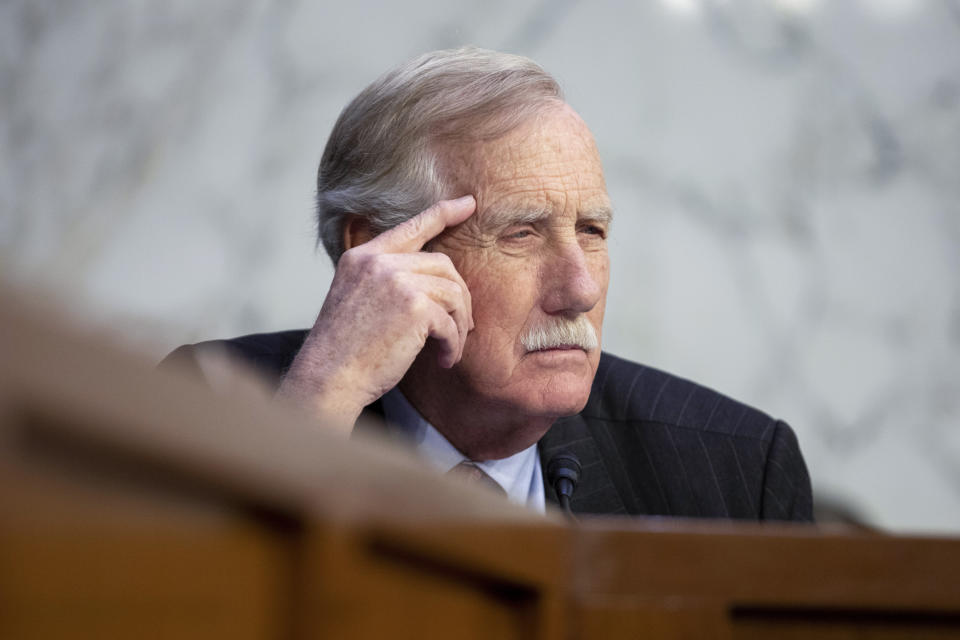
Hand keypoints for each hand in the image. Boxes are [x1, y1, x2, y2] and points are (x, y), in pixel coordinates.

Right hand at [277, 196, 476, 429]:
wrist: (328, 377)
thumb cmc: (345, 349)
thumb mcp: (356, 299)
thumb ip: (386, 281)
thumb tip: (438, 285)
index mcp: (363, 257)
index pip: (412, 226)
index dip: (444, 212)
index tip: (468, 203)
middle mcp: (379, 262)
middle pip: (444, 264)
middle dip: (460, 297)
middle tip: (462, 326)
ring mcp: (397, 282)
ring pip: (454, 293)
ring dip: (459, 325)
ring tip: (450, 349)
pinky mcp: (415, 308)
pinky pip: (451, 323)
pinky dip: (453, 345)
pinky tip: (444, 360)